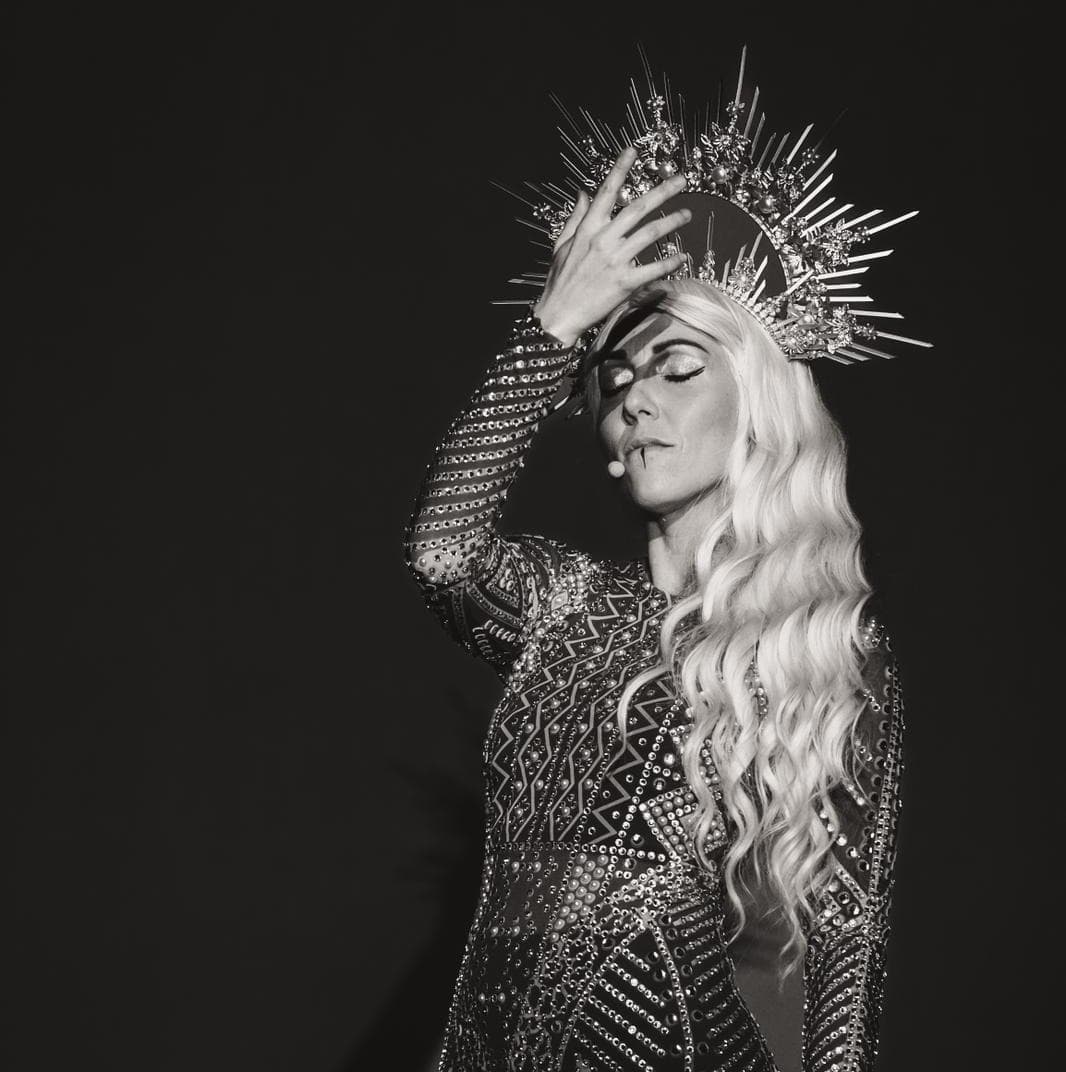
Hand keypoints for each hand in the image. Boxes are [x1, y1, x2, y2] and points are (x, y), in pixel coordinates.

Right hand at [533, 146, 690, 345]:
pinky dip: (670, 262)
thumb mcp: (561, 244)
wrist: (558, 314)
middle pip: (639, 208)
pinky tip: (682, 256)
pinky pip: (654, 268)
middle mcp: (604, 240)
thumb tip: (583, 194)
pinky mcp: (625, 282)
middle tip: (681, 180)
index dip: (620, 169)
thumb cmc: (559, 281)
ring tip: (687, 214)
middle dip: (663, 191)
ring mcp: (615, 260)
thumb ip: (576, 217)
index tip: (633, 151)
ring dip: (672, 221)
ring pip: (651, 233)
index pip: (607, 192)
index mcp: (588, 229)